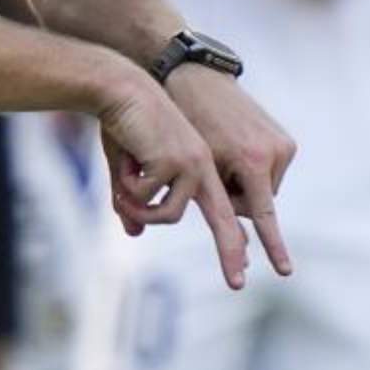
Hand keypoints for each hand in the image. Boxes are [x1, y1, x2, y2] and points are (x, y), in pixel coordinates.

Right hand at [95, 65, 253, 289]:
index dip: (235, 236)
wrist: (123, 86)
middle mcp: (204, 166)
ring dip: (140, 207)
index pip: (225, 207)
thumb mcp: (129, 169)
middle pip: (226, 218)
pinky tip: (125, 165)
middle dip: (231, 251)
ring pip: (170, 214)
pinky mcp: (177, 160)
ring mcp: (194, 163)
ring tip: (121, 187)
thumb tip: (134, 233)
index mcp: (202, 165)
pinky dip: (129, 190)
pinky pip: (149, 199)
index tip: (249, 260)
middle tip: (239, 282)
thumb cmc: (124, 123)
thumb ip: (133, 202)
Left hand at [166, 65, 297, 276]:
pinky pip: (267, 171)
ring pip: (262, 189)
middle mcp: (275, 152)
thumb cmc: (189, 124)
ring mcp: (283, 144)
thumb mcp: (200, 167)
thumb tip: (240, 245)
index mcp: (251, 160)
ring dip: (242, 182)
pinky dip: (251, 169)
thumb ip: (218, 205)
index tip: (285, 273)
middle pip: (256, 203)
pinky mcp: (285, 139)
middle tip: (215, 167)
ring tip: (223, 152)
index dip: (273, 248)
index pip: (263, 216)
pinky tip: (234, 148)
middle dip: (235, 196)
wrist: (198, 79)